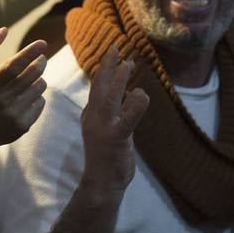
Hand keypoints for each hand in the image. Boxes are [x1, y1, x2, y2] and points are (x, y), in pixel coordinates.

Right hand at [0, 28, 48, 151]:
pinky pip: (40, 102)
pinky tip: (25, 98)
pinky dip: (36, 96)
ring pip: (39, 86)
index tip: (42, 43)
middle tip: (40, 59)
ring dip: (38, 79)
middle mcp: (2, 98)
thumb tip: (5, 30)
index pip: (15, 64)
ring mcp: (13, 113)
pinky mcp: (22, 125)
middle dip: (40, 62)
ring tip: (29, 81)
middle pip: (33, 73)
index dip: (30, 52)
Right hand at [79, 45, 148, 193]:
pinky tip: (142, 94)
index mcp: (91, 116)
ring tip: (127, 62)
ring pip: (110, 97)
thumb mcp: (108, 131)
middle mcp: (94, 118)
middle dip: (107, 66)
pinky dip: (135, 105)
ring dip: (118, 78)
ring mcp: (104, 128)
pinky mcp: (116, 138)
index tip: (113, 56)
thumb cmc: (106, 159)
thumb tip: (129, 94)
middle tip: (114, 47)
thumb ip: (117, 113)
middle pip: (99, 86)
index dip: (105, 70)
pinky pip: (127, 119)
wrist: (101, 184)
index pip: (97, 89)